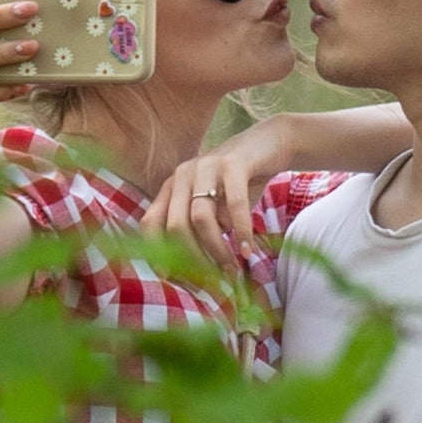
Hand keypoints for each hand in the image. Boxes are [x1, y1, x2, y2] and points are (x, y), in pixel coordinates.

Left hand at [146, 118, 294, 268]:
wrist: (271, 143)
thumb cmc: (240, 183)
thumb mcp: (216, 206)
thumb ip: (204, 229)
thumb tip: (199, 270)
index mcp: (172, 187)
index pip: (151, 223)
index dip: (157, 252)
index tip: (171, 278)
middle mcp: (183, 175)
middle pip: (175, 225)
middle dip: (194, 258)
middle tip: (213, 279)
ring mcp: (206, 166)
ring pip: (201, 217)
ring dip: (217, 249)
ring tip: (232, 268)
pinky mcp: (234, 163)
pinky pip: (234, 203)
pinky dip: (241, 230)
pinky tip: (247, 249)